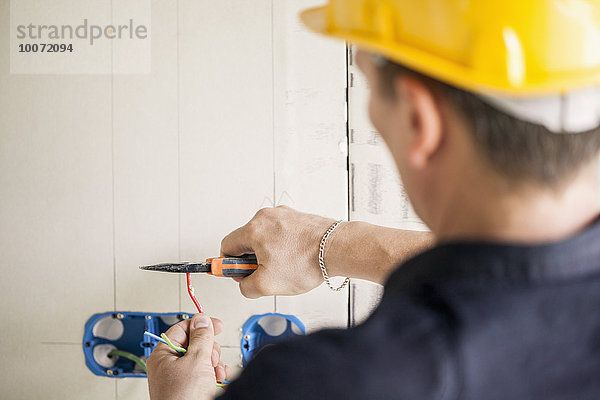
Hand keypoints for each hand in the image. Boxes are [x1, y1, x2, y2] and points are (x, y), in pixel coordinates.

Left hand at [147, 313, 231, 399]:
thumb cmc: (182, 398)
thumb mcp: (196, 359)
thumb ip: (201, 336)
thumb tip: (202, 319)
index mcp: (163, 354)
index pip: (182, 329)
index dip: (200, 324)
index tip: (216, 324)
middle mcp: (170, 365)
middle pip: (195, 343)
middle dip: (209, 349)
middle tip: (211, 357)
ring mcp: (181, 378)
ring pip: (203, 358)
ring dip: (215, 362)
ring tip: (215, 371)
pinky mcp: (192, 388)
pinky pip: (206, 372)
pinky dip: (215, 373)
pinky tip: (219, 377)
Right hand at [220, 206, 335, 297]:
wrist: (338, 248)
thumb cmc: (307, 260)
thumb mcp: (267, 285)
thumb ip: (246, 287)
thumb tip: (245, 285)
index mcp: (253, 229)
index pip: (227, 245)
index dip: (228, 265)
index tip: (236, 274)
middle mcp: (267, 217)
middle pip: (246, 241)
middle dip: (252, 261)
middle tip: (265, 274)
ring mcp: (284, 216)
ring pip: (266, 238)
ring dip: (270, 255)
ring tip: (285, 268)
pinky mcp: (299, 219)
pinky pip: (283, 235)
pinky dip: (285, 248)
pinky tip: (297, 260)